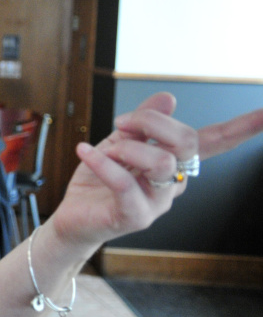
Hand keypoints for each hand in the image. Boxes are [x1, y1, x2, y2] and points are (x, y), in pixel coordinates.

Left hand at [49, 92, 262, 247]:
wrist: (73, 217)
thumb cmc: (98, 181)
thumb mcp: (119, 141)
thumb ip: (144, 122)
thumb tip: (168, 98)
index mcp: (175, 162)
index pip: (215, 142)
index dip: (242, 128)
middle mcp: (173, 183)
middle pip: (185, 141)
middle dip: (151, 122)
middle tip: (122, 124)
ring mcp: (158, 203)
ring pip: (161, 162)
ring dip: (126, 147)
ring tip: (104, 151)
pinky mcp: (135, 217)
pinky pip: (125, 184)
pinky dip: (102, 162)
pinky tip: (85, 151)